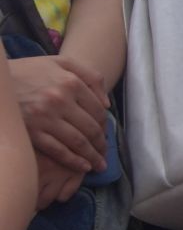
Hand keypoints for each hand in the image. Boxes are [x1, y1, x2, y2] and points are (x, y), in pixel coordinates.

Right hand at [11, 55, 108, 173]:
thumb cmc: (28, 71)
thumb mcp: (60, 62)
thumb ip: (90, 76)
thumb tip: (107, 104)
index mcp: (70, 82)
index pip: (98, 110)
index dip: (105, 126)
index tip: (105, 136)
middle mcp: (60, 100)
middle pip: (90, 128)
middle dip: (101, 145)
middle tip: (105, 155)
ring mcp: (44, 117)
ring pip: (77, 141)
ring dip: (92, 156)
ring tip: (99, 165)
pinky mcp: (31, 131)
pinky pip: (57, 150)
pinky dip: (73, 161)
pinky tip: (83, 167)